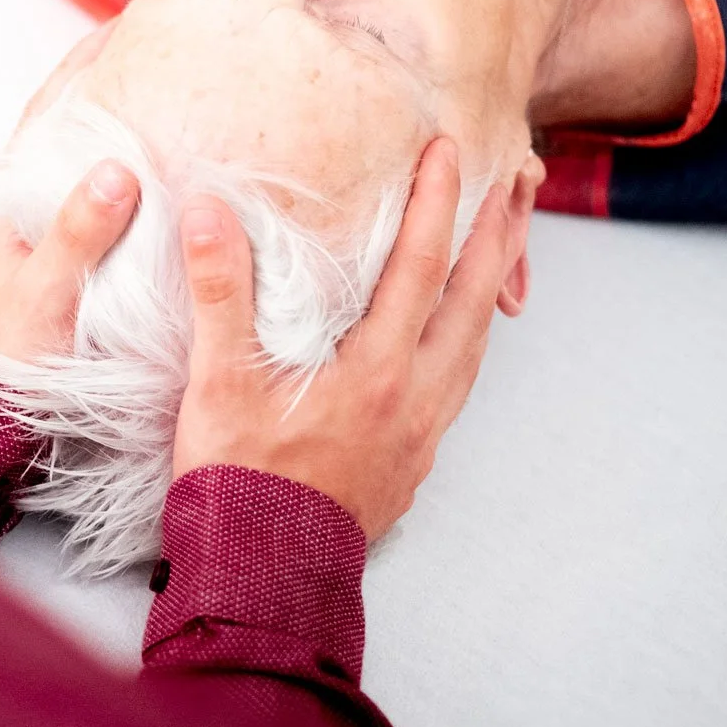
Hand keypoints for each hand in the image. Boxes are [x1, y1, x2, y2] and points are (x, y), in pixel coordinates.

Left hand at [0, 160, 139, 362]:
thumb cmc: (3, 356)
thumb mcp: (49, 286)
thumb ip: (80, 231)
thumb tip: (116, 170)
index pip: (63, 184)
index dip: (110, 187)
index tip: (157, 195)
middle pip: (70, 218)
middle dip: (113, 224)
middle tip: (165, 230)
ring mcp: (11, 280)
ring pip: (73, 251)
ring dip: (108, 258)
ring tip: (155, 260)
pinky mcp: (25, 312)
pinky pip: (69, 282)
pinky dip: (96, 286)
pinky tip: (128, 295)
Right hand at [171, 137, 512, 538]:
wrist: (262, 575)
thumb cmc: (239, 481)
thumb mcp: (219, 381)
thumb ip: (219, 291)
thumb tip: (209, 212)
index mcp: (376, 370)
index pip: (420, 266)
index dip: (437, 203)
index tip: (449, 150)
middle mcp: (415, 397)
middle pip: (474, 301)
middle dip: (496, 236)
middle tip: (517, 184)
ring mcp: (421, 433)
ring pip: (475, 346)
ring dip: (489, 288)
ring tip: (497, 249)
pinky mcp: (412, 461)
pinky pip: (458, 384)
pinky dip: (466, 341)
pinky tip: (451, 339)